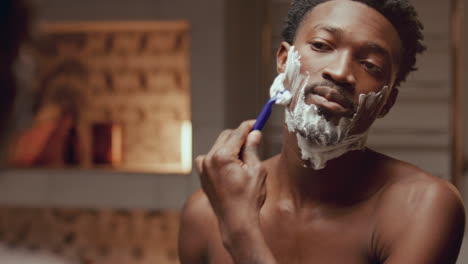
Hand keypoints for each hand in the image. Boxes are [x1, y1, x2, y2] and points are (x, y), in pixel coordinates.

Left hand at [195, 120, 266, 234]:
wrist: (236, 221)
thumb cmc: (249, 198)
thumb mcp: (257, 170)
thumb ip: (253, 149)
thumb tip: (254, 133)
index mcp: (222, 156)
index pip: (237, 133)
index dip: (249, 126)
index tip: (258, 122)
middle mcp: (208, 159)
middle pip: (226, 136)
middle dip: (240, 136)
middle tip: (255, 138)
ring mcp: (203, 167)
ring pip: (219, 146)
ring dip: (231, 146)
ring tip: (245, 157)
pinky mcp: (202, 174)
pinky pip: (211, 157)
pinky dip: (221, 156)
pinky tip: (232, 166)